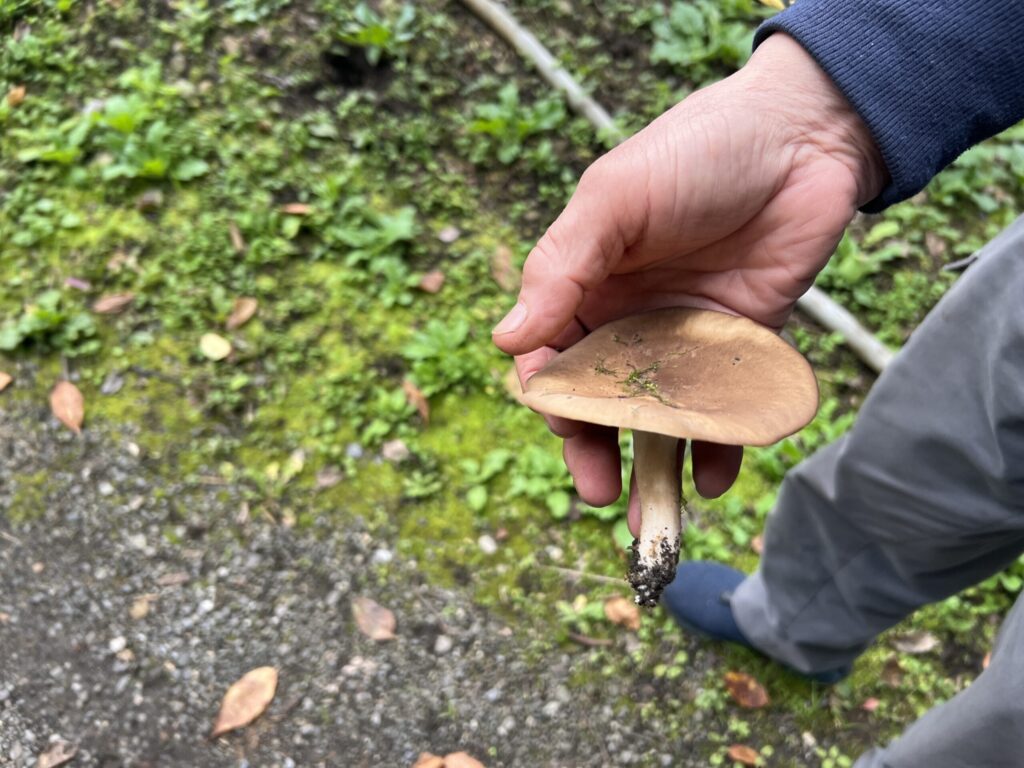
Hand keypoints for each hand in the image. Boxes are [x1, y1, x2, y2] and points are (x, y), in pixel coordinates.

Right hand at [492, 34, 885, 529]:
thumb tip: (506, 340)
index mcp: (585, 284)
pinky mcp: (741, 349)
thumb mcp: (614, 198)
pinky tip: (711, 479)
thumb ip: (562, 266)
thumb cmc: (696, 152)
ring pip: (657, 415)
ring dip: (648, 466)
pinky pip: (723, 410)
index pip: (552, 356)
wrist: (803, 136)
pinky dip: (717, 448)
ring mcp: (685, 338)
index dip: (551, 396)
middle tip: (597, 491)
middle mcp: (629, 318)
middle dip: (593, 447)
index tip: (562, 424)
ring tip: (649, 512)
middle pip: (600, 398)